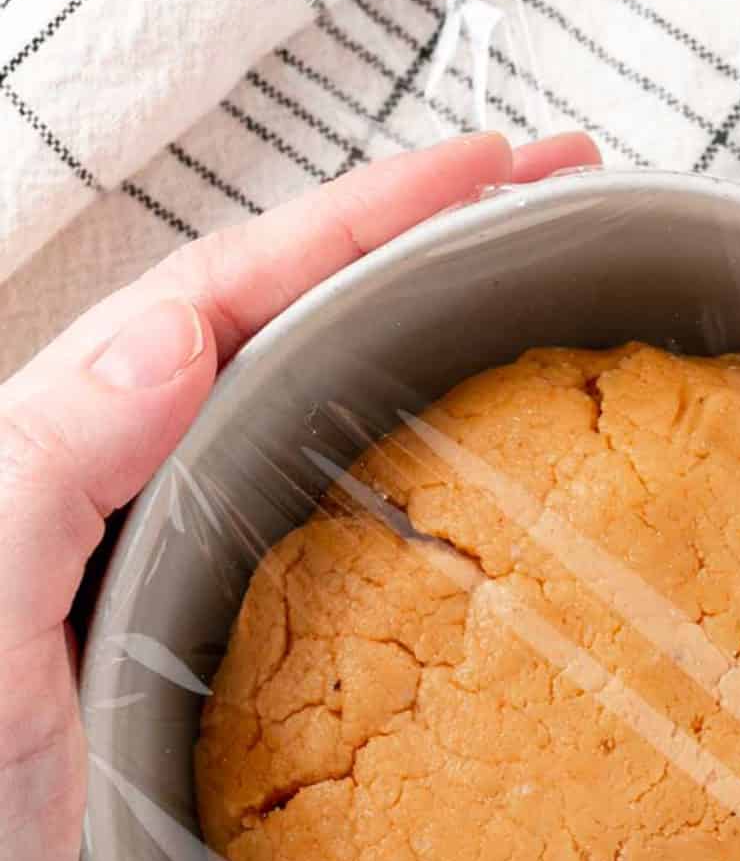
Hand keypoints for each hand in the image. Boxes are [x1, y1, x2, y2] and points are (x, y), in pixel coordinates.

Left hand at [0, 132, 600, 860]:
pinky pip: (351, 576)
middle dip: (430, 259)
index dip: (378, 216)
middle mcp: (133, 507)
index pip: (242, 296)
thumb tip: (177, 331)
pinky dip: (430, 523)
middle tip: (564, 211)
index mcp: (72, 461)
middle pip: (299, 340)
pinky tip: (495, 529)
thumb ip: (54, 469)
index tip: (509, 166)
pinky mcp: (227, 694)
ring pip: (331, 446)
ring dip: (438, 371)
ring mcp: (184, 596)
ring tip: (554, 326)